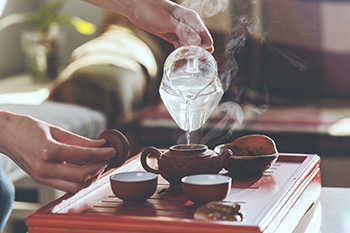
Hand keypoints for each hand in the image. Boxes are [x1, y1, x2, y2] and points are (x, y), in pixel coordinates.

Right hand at [0, 112, 115, 192]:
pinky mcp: (41, 180)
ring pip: (75, 186)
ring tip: (98, 163)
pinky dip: (80, 180)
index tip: (111, 150)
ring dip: (91, 177)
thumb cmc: (28, 128)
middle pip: (81, 176)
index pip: (82, 156)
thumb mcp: (56, 130)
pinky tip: (85, 169)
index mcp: (47, 150)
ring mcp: (41, 177)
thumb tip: (101, 144)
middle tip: (106, 158)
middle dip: (99, 167)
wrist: (5, 135)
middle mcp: (44, 167)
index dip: (101, 154)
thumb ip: (80, 140)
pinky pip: (66, 186)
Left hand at [128, 0, 213, 52]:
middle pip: (200, 42)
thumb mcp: (168, 22)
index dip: (205, 48)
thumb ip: (183, 32)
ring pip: (191, 45)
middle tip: (191, 60)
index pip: (206, 36)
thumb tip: (198, 42)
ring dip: (189, 52)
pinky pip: (181, 45)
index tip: (198, 57)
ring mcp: (181, 30)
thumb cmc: (151, 10)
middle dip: (198, 52)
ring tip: (185, 59)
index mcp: (191, 19)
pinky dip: (181, 51)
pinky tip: (177, 55)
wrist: (136, 8)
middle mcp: (189, 24)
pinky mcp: (173, 35)